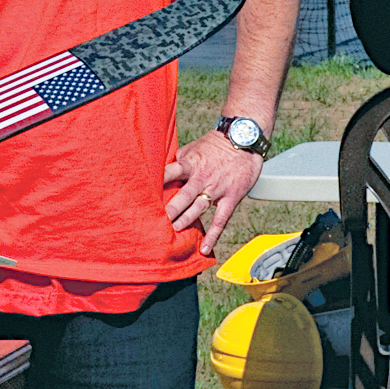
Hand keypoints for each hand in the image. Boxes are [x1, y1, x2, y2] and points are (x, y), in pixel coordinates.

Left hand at [164, 130, 263, 256]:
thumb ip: (179, 160)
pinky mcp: (231, 197)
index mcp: (190, 163)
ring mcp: (216, 189)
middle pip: (183, 196)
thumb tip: (162, 167)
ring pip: (198, 208)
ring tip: (173, 232)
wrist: (245, 139)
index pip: (170, 172)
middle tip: (155, 222)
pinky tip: (205, 248)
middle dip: (170, 210)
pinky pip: (221, 220)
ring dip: (185, 221)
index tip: (144, 193)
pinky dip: (213, 235)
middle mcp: (202, 177)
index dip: (158, 182)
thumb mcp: (194, 147)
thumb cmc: (216, 143)